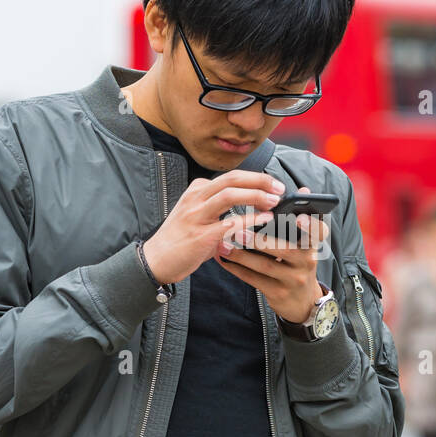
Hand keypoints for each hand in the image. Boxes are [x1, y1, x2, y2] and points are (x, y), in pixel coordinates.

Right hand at [142, 170, 283, 284]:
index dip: (255, 178)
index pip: (231, 177)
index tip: (273, 185)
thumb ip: (219, 207)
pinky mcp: (200, 236)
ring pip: (229, 195)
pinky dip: (248, 220)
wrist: (156, 260)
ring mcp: (196, 216)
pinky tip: (263, 220)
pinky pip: (227, 224)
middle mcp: (196, 199)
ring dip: (255, 196)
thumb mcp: (197, 214)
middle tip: (279, 188)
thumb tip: (250, 207)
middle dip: (259, 181)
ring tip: (273, 202)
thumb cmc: (180, 239)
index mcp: (197, 191)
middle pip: (231, 180)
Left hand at [212, 186, 331, 323]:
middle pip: (285, 249)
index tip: (299, 217)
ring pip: (265, 265)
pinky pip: (254, 279)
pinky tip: (223, 259)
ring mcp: (293, 279)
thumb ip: (300, 219)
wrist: (302, 302)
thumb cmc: (297, 263)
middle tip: (239, 231)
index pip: (318, 232)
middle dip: (260, 240)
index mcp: (313, 244)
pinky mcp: (279, 293)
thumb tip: (304, 190)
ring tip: (223, 244)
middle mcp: (307, 261)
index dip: (310, 225)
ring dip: (241, 255)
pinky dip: (237, 269)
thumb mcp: (304, 244)